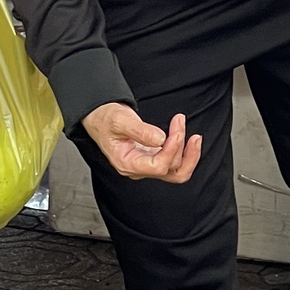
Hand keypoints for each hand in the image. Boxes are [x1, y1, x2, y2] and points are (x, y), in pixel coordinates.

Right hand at [83, 103, 201, 182]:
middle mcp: (138, 168)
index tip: (176, 131)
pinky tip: (185, 136)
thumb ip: (140, 131)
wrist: (101, 118)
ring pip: (176, 170)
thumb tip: (160, 139)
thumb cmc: (106, 120)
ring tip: (187, 128)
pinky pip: (175, 163)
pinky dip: (185, 151)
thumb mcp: (120, 120)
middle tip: (180, 123)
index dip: (171, 150)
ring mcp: (147, 165)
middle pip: (170, 171)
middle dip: (181, 148)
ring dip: (187, 151)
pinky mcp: (154, 159)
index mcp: (127, 163)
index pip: (157, 166)